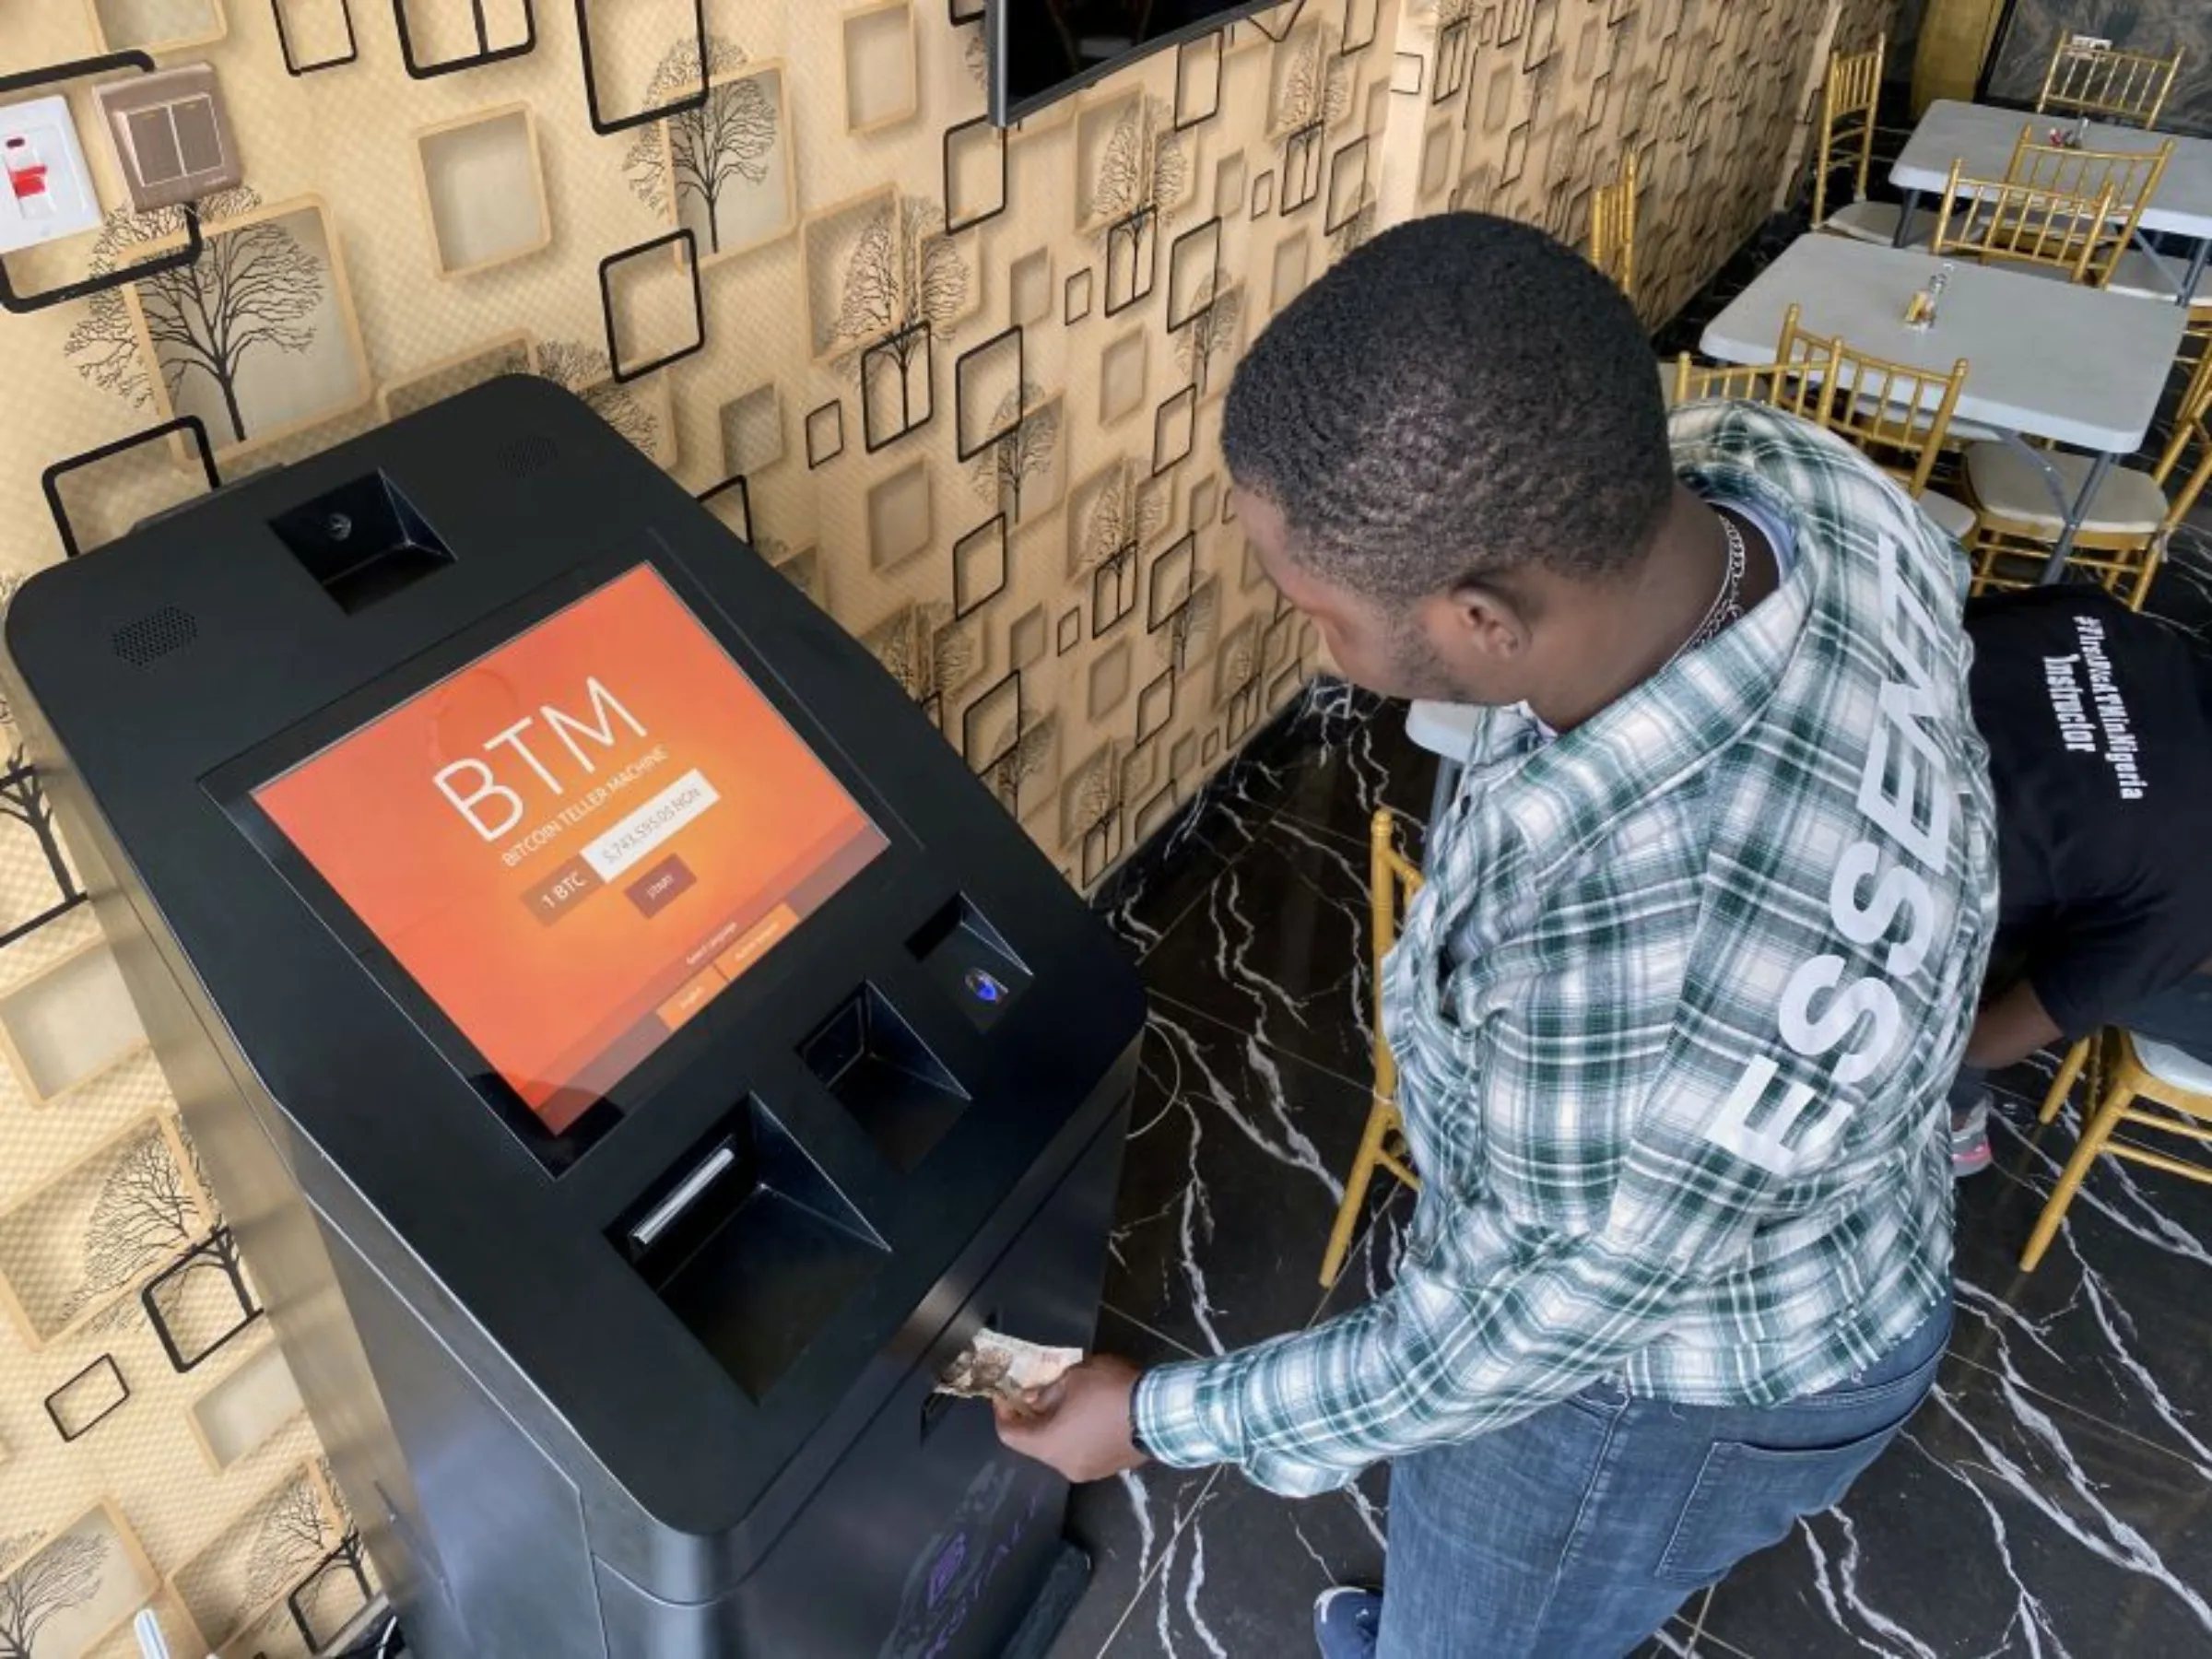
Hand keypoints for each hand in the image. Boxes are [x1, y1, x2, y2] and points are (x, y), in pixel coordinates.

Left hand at [994, 1355, 1148, 1482]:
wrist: (1160, 1413)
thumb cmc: (1109, 1392)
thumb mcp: (1072, 1379)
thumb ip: (1046, 1392)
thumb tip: (1033, 1400)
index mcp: (1049, 1446)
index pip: (1010, 1436)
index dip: (1003, 1414)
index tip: (1004, 1395)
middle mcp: (1065, 1466)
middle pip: (1036, 1445)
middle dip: (1032, 1419)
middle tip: (1036, 1394)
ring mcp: (1090, 1471)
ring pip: (1062, 1449)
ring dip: (1058, 1427)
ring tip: (1068, 1401)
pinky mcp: (1111, 1468)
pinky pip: (1084, 1451)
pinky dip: (1079, 1435)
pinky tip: (1091, 1414)